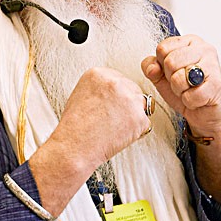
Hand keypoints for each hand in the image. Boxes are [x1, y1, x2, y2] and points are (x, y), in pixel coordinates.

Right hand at [28, 67, 153, 215]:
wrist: (75, 146)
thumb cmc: (75, 126)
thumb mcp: (81, 94)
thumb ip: (101, 88)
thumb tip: (115, 92)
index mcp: (99, 74)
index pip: (119, 79)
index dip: (116, 96)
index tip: (110, 106)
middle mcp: (115, 83)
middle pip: (133, 90)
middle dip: (127, 105)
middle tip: (113, 119)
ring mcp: (129, 99)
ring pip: (141, 105)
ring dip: (133, 116)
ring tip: (114, 127)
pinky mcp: (139, 117)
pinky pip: (145, 123)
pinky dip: (136, 132)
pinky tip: (119, 135)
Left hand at [142, 36, 220, 202]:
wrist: (210, 122)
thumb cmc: (186, 98)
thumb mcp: (163, 82)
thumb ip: (153, 68)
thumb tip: (147, 63)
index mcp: (189, 43)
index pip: (162, 46)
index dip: (161, 65)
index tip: (169, 76)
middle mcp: (204, 49)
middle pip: (170, 57)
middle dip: (170, 77)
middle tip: (181, 89)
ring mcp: (213, 66)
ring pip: (181, 72)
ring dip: (181, 89)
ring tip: (189, 95)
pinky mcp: (218, 85)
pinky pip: (192, 88)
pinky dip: (191, 99)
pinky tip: (197, 102)